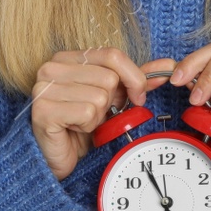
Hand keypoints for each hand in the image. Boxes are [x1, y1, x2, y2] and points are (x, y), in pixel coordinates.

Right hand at [30, 47, 173, 180]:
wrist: (58, 156)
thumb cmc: (82, 124)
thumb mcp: (112, 97)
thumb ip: (136, 80)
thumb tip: (167, 66)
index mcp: (67, 57)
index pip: (113, 55)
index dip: (133, 78)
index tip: (136, 97)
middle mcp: (52, 67)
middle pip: (108, 78)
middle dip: (110, 102)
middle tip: (95, 114)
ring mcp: (44, 88)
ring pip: (100, 97)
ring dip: (98, 116)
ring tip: (82, 122)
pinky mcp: (43, 110)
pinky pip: (88, 112)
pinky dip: (88, 126)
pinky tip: (75, 129)